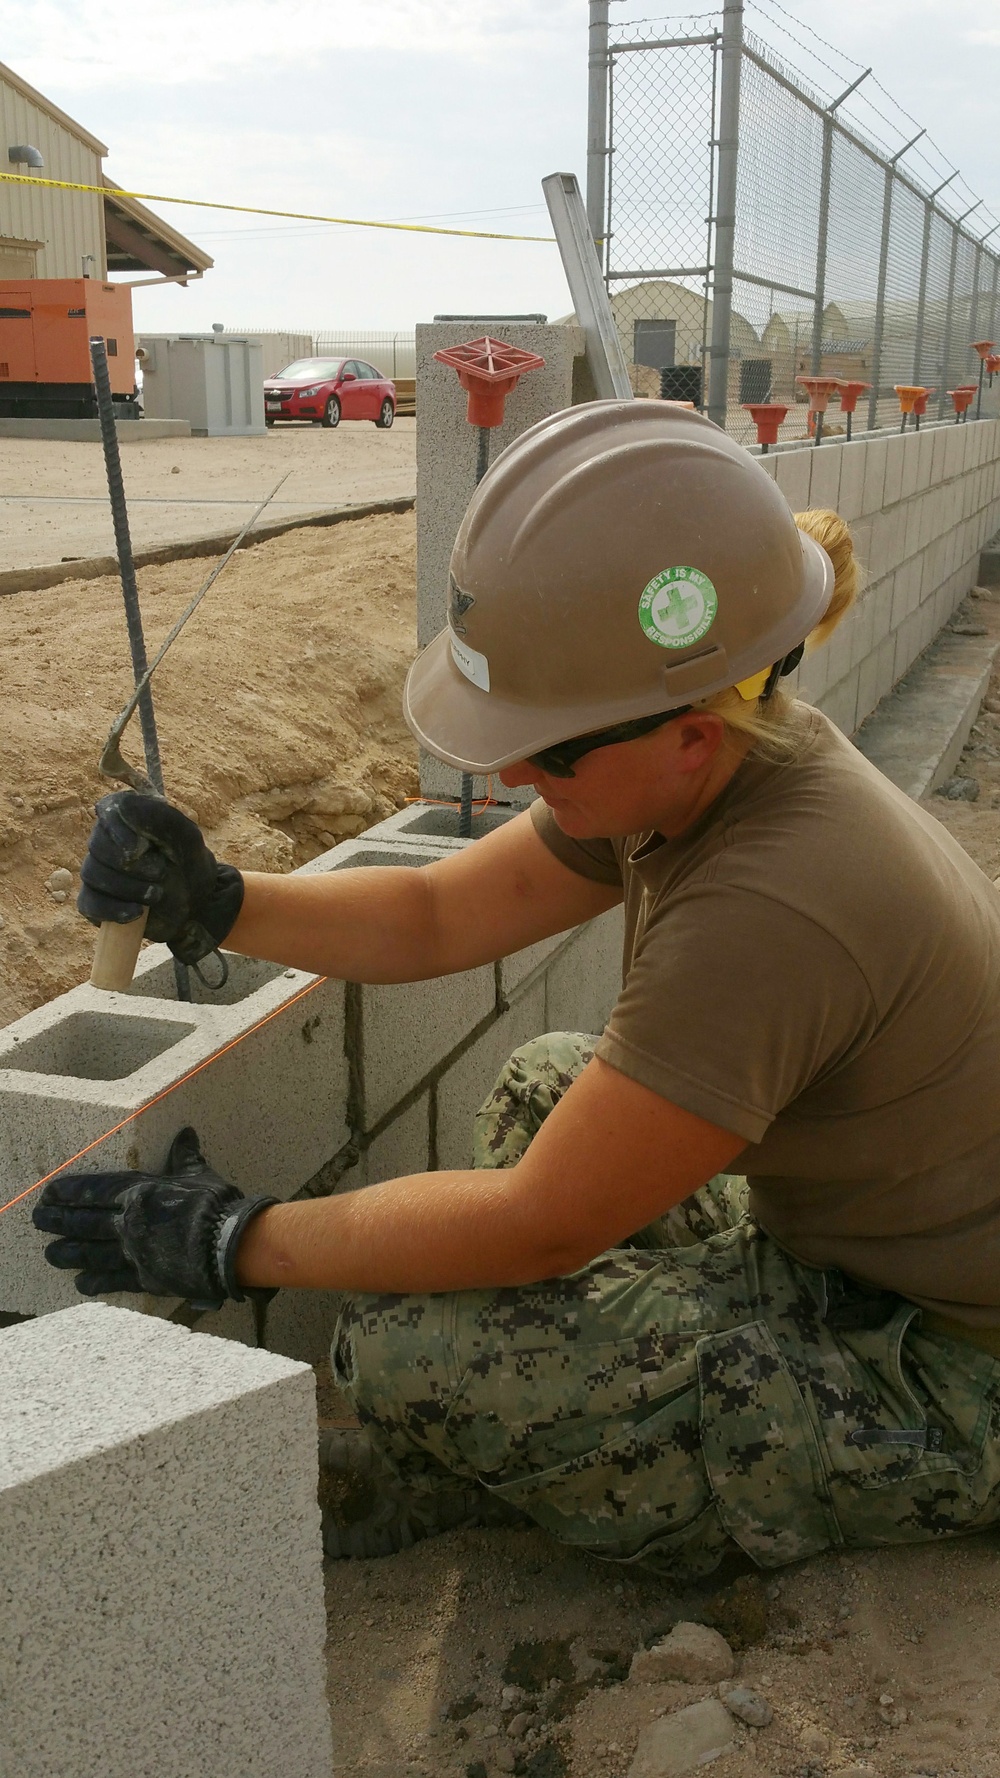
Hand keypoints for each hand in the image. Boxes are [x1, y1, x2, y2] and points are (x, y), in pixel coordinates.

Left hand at [32, 1126, 276, 1309]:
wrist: (229, 1244)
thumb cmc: (215, 1205)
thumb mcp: (198, 1174)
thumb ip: (185, 1157)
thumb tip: (186, 1134)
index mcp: (139, 1193)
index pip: (94, 1191)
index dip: (69, 1192)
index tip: (49, 1193)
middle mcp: (128, 1222)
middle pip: (84, 1222)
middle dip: (58, 1221)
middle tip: (39, 1220)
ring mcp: (134, 1252)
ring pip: (90, 1252)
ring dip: (68, 1253)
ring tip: (51, 1253)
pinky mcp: (145, 1276)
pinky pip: (113, 1280)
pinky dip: (95, 1282)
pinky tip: (81, 1283)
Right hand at [78, 790, 244, 965]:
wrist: (197, 906)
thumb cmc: (190, 866)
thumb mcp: (186, 838)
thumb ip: (160, 818)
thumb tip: (123, 804)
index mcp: (127, 819)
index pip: (107, 815)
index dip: (120, 832)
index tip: (141, 848)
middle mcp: (107, 842)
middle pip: (97, 847)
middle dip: (130, 865)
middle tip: (161, 873)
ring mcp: (98, 872)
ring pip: (93, 874)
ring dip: (127, 887)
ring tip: (156, 894)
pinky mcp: (96, 902)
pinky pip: (89, 904)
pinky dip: (113, 910)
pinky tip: (137, 912)